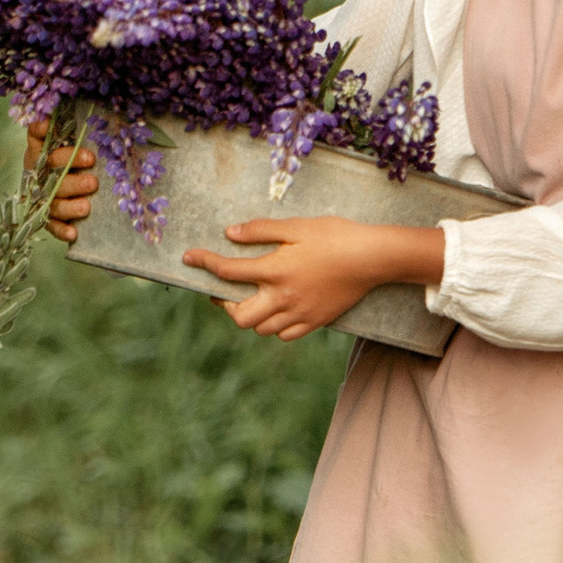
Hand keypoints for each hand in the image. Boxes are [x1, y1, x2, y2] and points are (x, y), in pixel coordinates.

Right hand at [23, 118, 99, 246]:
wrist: (70, 182)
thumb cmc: (76, 155)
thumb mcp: (74, 136)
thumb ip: (72, 125)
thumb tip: (76, 103)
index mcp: (40, 150)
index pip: (37, 138)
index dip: (41, 131)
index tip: (50, 125)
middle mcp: (37, 173)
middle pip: (49, 171)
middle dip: (70, 170)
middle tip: (91, 166)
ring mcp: (41, 196)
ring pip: (52, 202)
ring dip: (69, 205)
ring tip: (87, 206)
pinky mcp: (48, 218)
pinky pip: (52, 226)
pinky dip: (62, 230)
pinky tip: (73, 233)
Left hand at [184, 213, 443, 342]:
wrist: (372, 258)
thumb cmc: (335, 236)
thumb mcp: (296, 227)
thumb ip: (260, 231)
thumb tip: (230, 234)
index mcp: (275, 270)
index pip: (228, 272)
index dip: (204, 263)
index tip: (189, 258)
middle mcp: (283, 297)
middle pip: (239, 316)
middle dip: (225, 305)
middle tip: (224, 291)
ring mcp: (300, 313)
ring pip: (261, 329)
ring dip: (250, 316)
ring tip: (252, 299)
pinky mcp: (315, 321)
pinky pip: (285, 335)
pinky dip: (275, 327)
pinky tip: (277, 310)